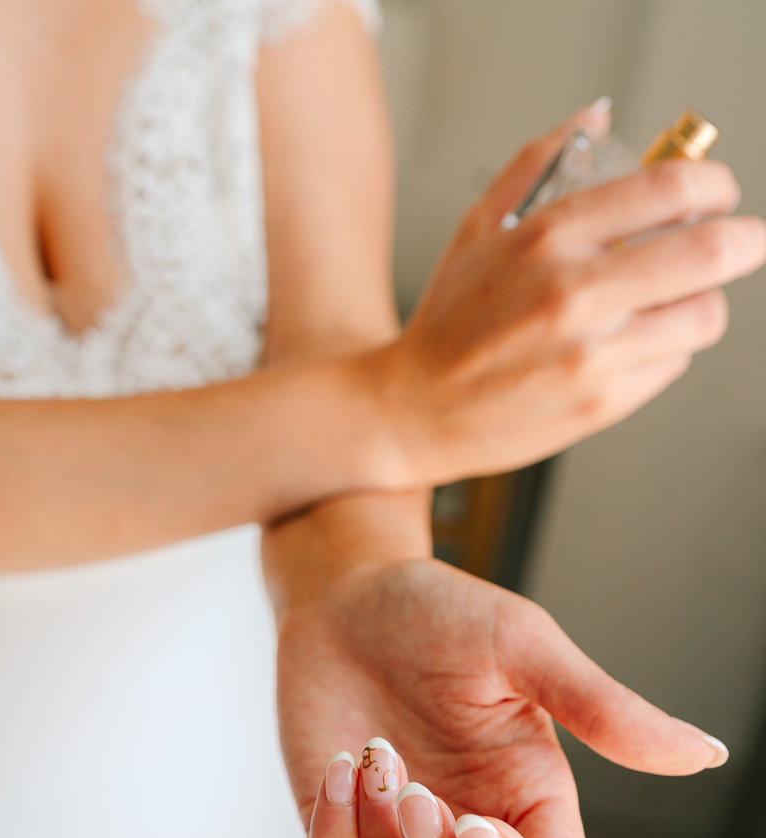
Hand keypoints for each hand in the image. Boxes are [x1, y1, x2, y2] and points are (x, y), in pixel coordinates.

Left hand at [277, 558, 726, 837]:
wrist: (344, 598)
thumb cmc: (440, 614)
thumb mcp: (524, 649)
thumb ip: (605, 709)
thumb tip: (707, 753)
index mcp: (530, 799)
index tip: (474, 826)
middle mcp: (472, 834)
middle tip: (418, 797)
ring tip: (373, 758)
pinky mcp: (341, 837)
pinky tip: (335, 765)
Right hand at [375, 103, 765, 485]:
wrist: (414, 409)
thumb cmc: (449, 322)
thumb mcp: (479, 227)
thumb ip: (538, 161)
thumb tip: (598, 116)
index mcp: (548, 238)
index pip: (669, 188)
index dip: (714, 183)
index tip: (718, 191)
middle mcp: (575, 294)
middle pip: (711, 252)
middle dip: (744, 239)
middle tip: (744, 240)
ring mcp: (592, 355)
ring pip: (703, 315)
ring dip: (702, 301)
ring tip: (676, 300)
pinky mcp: (601, 404)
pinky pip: (671, 364)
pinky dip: (665, 349)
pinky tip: (631, 344)